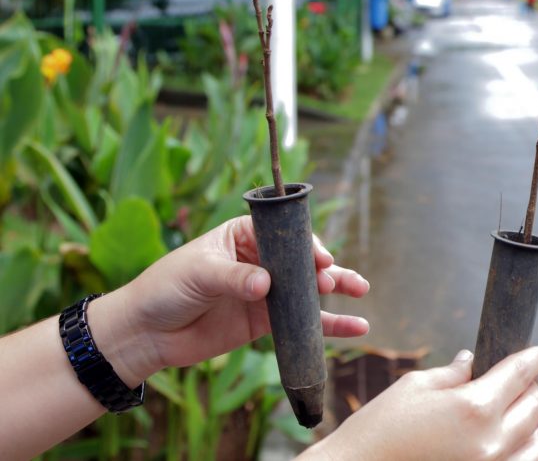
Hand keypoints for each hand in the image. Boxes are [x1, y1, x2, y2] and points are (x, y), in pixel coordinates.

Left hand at [90, 216, 369, 385]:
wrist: (146, 334)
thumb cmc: (164, 290)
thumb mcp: (197, 275)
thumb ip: (234, 277)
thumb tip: (266, 285)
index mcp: (241, 236)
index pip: (282, 234)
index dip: (304, 245)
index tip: (320, 260)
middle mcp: (257, 260)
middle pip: (301, 259)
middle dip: (325, 268)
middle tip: (337, 279)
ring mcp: (264, 291)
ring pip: (307, 288)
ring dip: (335, 290)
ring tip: (361, 290)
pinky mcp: (265, 321)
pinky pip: (301, 321)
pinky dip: (327, 324)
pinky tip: (354, 327)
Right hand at [303, 346, 537, 460]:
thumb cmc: (378, 430)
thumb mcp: (414, 389)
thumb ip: (452, 375)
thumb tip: (472, 362)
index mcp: (473, 408)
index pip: (520, 374)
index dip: (537, 358)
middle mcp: (490, 444)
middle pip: (533, 409)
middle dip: (530, 389)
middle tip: (520, 380)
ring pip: (535, 446)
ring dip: (528, 426)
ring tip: (511, 415)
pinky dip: (520, 454)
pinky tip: (504, 444)